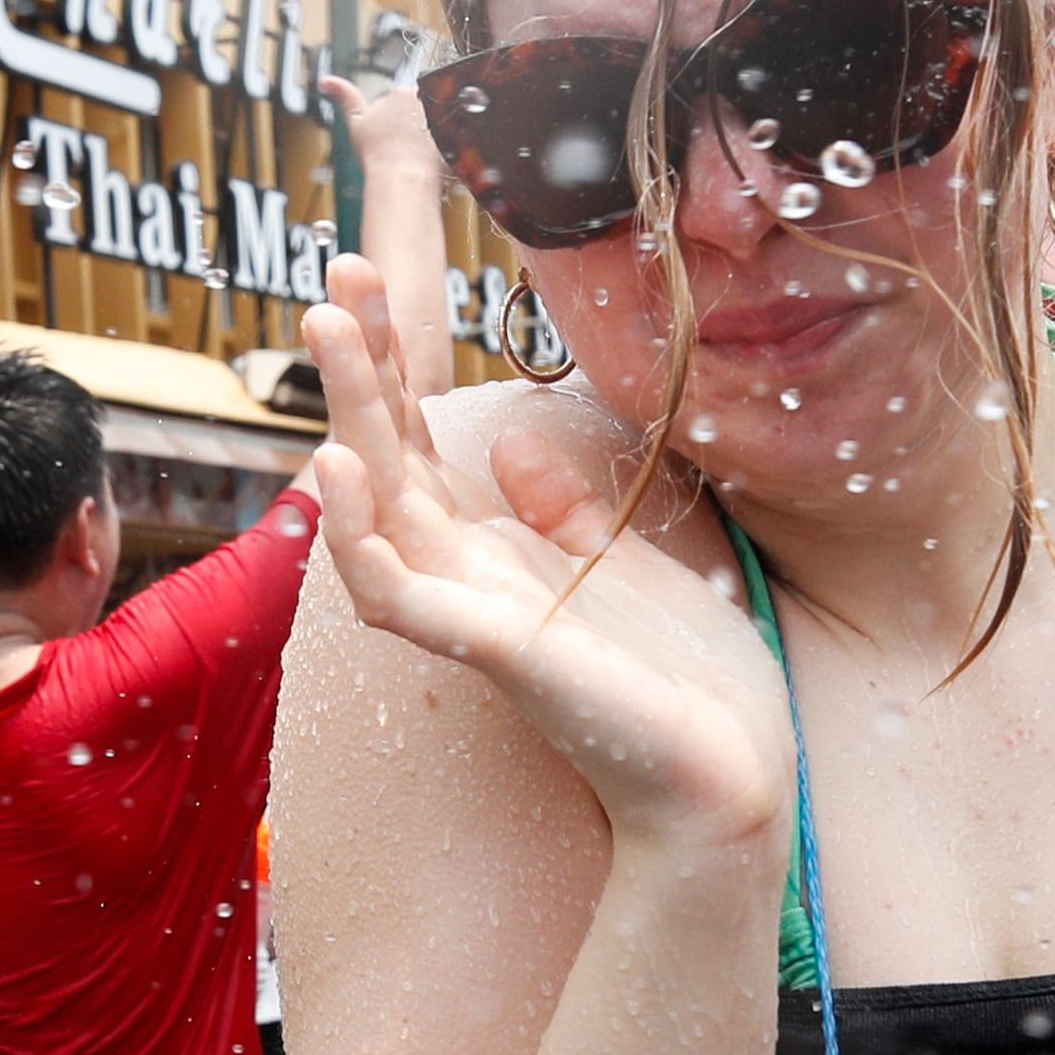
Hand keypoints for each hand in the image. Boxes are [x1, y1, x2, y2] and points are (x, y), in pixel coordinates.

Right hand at [297, 111, 788, 857]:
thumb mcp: (621, 563)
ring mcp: (469, 619)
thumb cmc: (680, 684)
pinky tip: (339, 470)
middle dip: (360, 368)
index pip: (421, 446)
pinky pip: (401, 598)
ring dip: (347, 420)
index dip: (394, 364)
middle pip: (388, 460)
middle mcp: (465, 582)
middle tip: (336, 275)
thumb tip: (514, 445)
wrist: (724, 779)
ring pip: (374, 515)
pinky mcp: (493, 656)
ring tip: (330, 330)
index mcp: (494, 555)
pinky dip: (360, 538)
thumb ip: (563, 509)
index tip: (372, 278)